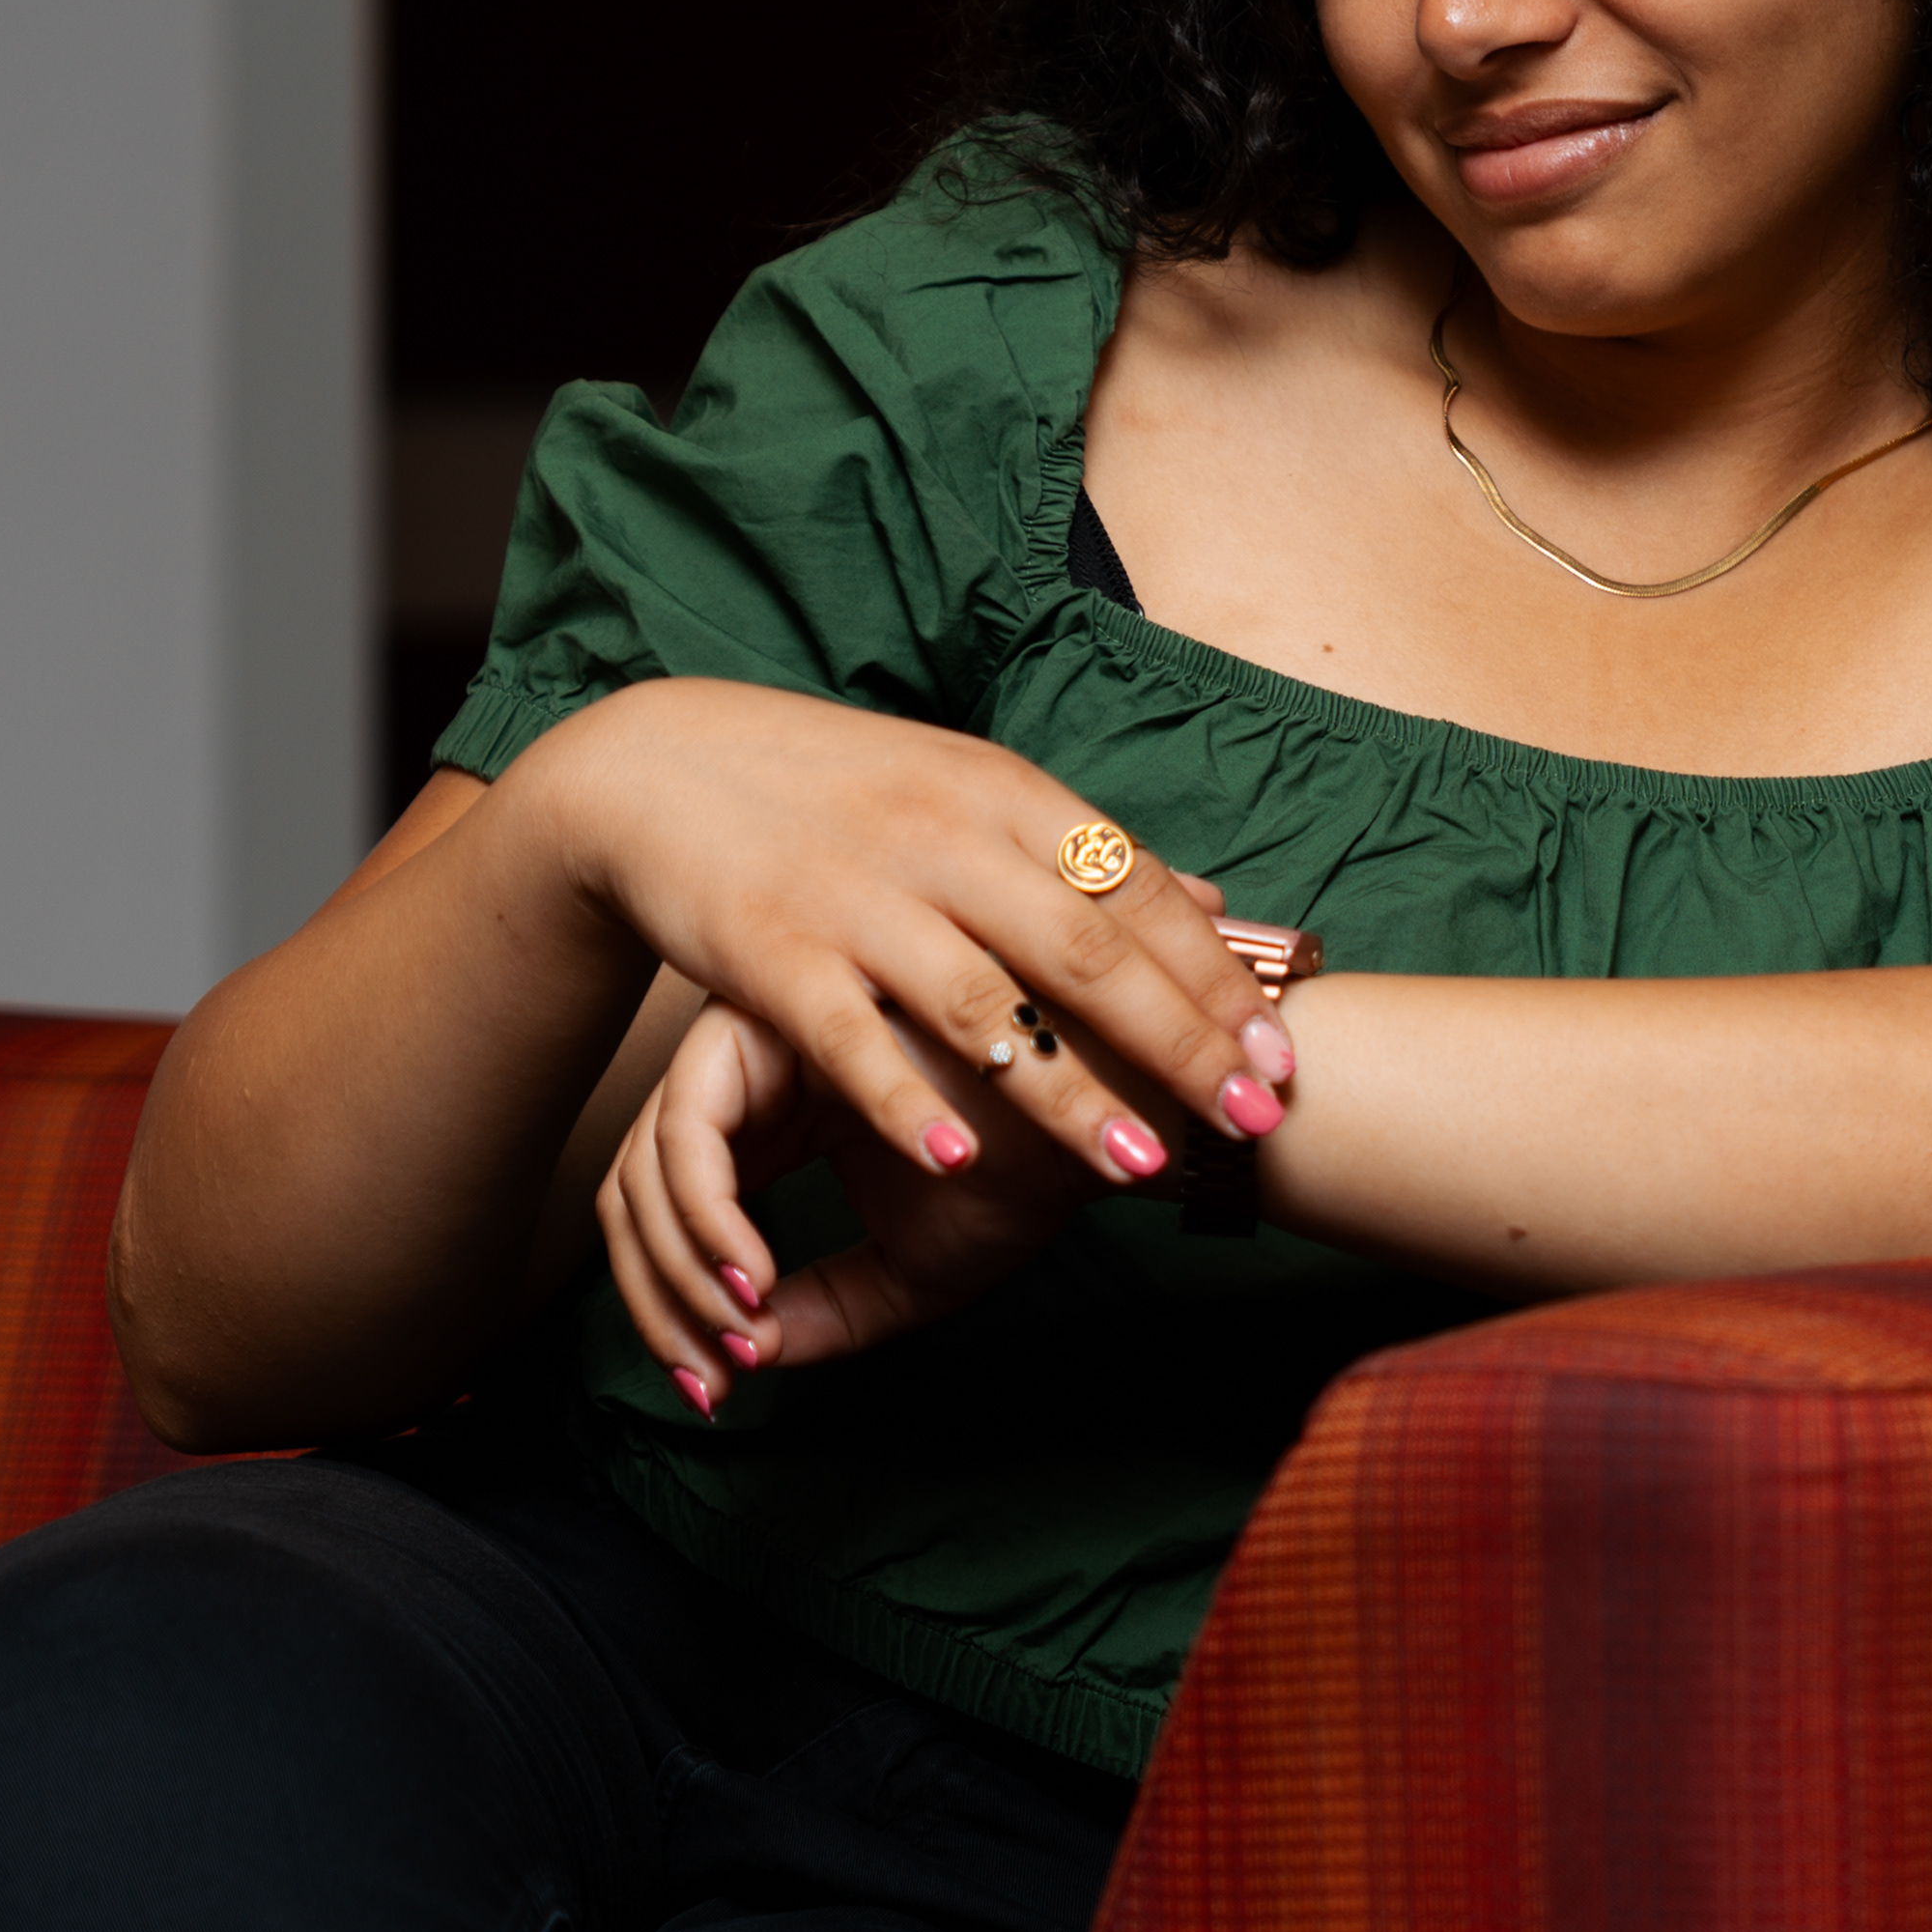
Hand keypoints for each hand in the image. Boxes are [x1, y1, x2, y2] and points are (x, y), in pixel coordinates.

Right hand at [522, 678, 1295, 1207]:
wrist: (654, 766)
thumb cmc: (833, 794)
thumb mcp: (966, 794)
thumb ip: (1081, 855)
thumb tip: (1213, 903)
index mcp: (1000, 795)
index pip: (1133, 889)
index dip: (1212, 976)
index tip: (1278, 1053)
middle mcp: (939, 839)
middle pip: (1083, 948)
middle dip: (1177, 1040)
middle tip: (1251, 1121)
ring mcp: (854, 894)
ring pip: (981, 1002)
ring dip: (1068, 1091)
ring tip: (1141, 1165)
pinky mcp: (769, 951)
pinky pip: (851, 1036)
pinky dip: (908, 1099)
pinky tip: (962, 1163)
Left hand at [597, 992, 1092, 1408]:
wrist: (1111, 1105)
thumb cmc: (1028, 1171)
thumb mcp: (912, 1268)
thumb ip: (828, 1309)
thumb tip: (746, 1355)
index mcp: (778, 1116)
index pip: (678, 1216)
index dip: (676, 1312)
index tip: (715, 1390)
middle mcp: (752, 1076)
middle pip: (639, 1194)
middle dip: (660, 1304)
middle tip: (709, 1382)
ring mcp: (752, 1041)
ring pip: (649, 1167)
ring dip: (681, 1271)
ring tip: (744, 1333)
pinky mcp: (764, 1018)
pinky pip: (689, 1129)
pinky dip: (707, 1216)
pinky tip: (753, 1276)